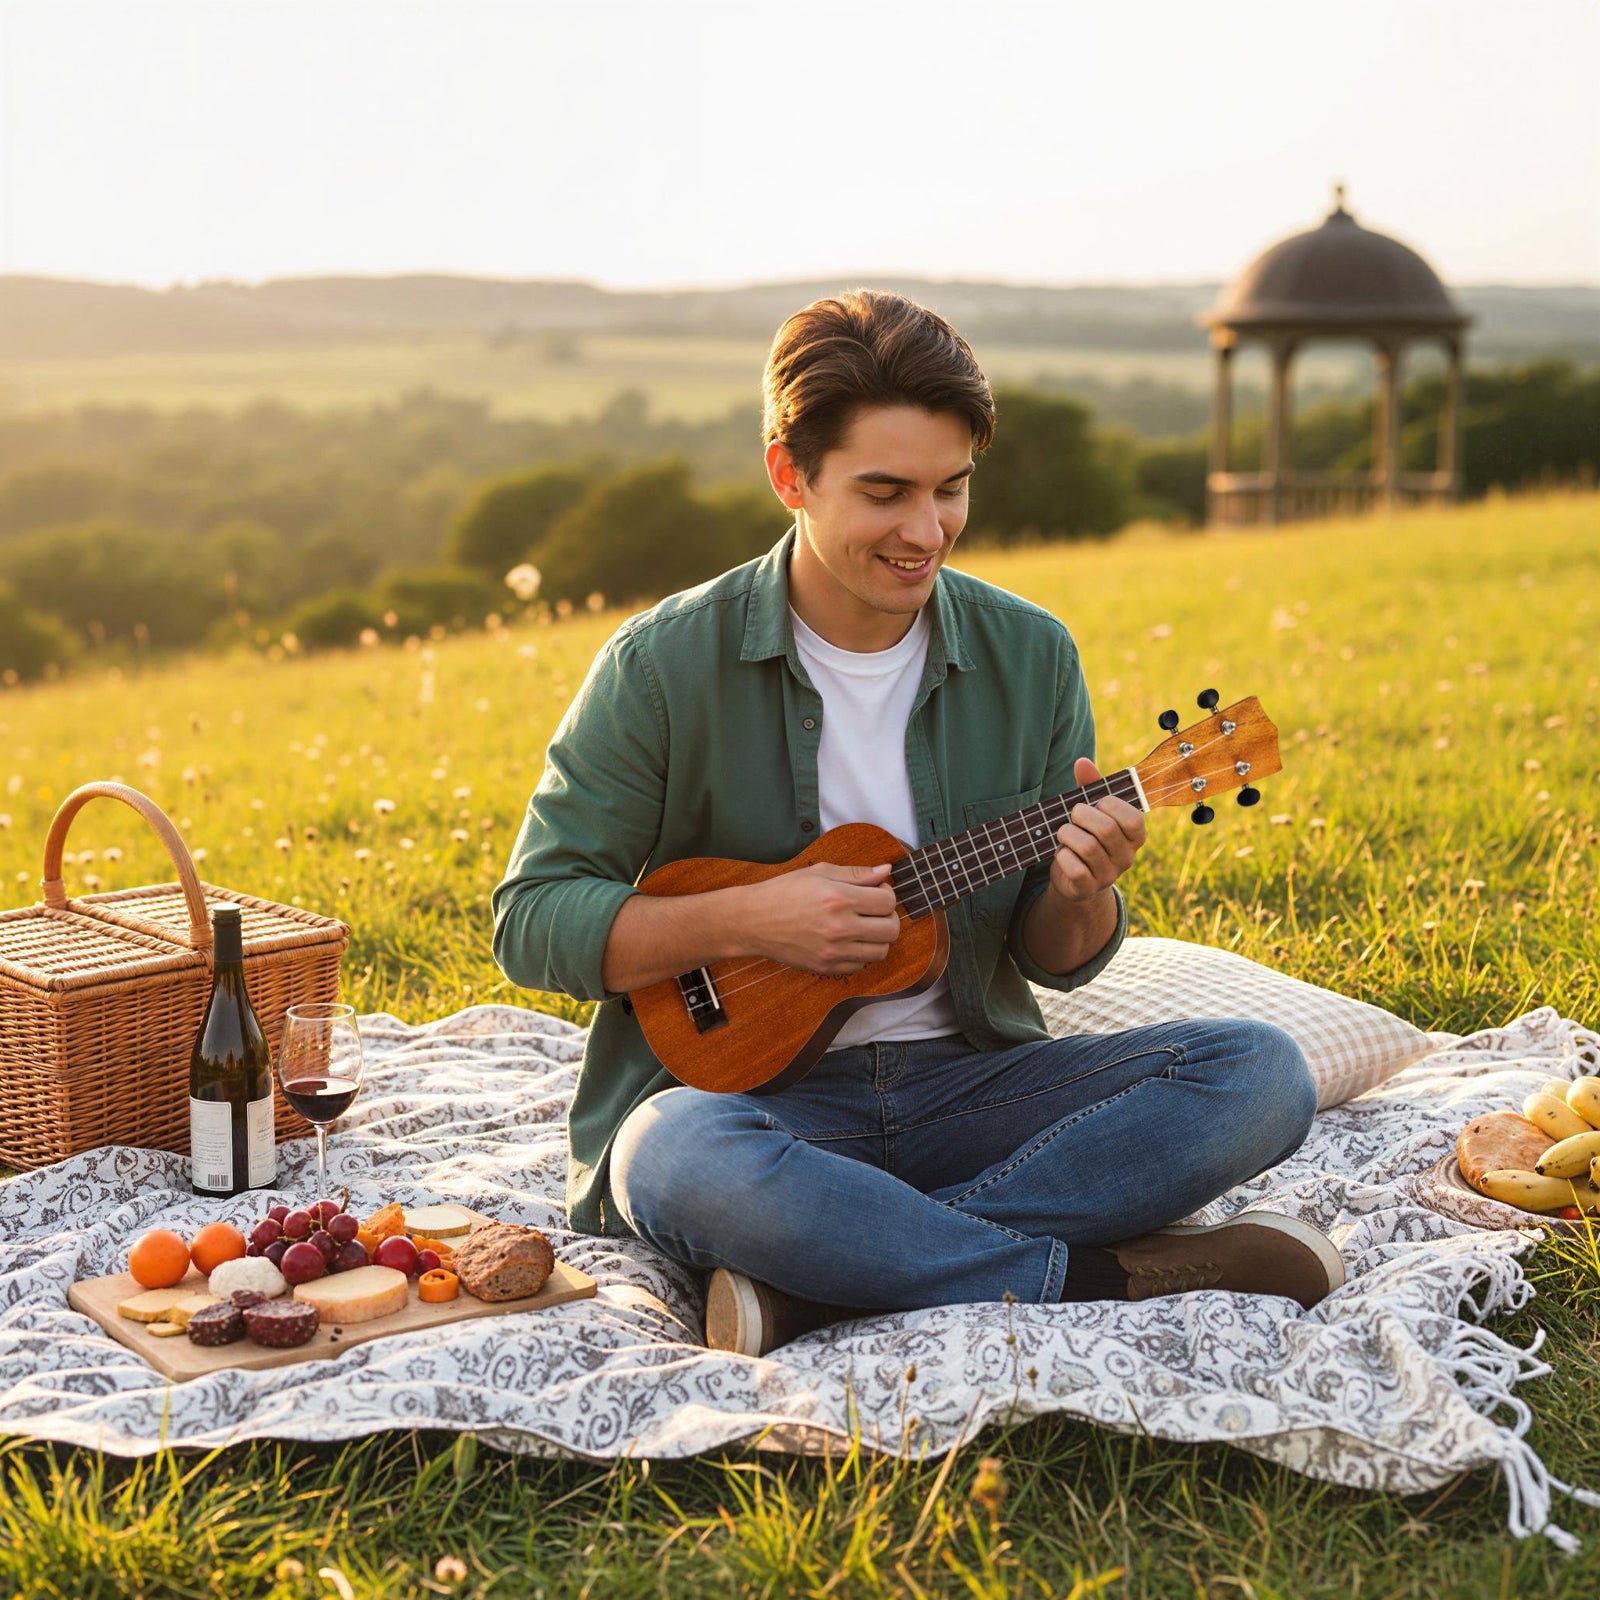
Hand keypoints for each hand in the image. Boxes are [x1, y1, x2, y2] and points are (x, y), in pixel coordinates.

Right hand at [745, 861, 900, 974]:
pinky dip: (860, 954)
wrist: (753, 921)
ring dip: (878, 938)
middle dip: (888, 917)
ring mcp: (833, 951)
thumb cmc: (784, 892)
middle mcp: (839, 927)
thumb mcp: (819, 873)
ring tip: (864, 926)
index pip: (888, 902)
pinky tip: (848, 940)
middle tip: (875, 910)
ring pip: (881, 951)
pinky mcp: (826, 967)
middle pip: (891, 929)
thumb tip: (886, 871)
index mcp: (839, 898)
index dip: (887, 894)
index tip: (877, 892)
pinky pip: (860, 966)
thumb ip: (857, 873)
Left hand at [1045, 757, 1145, 902]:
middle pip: (1106, 829)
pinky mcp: (1088, 888)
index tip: (1098, 803)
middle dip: (1082, 816)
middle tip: (1074, 815)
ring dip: (1068, 834)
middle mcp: (1127, 857)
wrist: (1073, 878)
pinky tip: (1062, 854)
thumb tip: (1082, 762)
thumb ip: (1089, 786)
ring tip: (1064, 833)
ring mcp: (1109, 875)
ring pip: (1088, 847)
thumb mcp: (1091, 811)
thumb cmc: (1085, 835)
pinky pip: (1075, 868)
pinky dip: (1063, 857)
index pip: (1133, 818)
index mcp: (1135, 836)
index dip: (1111, 805)